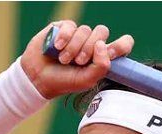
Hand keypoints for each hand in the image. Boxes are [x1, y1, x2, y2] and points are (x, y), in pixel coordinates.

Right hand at [19, 20, 134, 99]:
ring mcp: (78, 35)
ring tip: (63, 60)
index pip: (123, 44)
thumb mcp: (87, 80)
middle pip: (102, 32)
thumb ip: (101, 66)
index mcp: (103, 56)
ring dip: (74, 47)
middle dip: (90, 48)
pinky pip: (71, 26)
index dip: (121, 45)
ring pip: (85, 30)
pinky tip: (57, 47)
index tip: (110, 54)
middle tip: (79, 62)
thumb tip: (103, 44)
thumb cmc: (64, 81)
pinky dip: (65, 38)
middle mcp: (92, 43)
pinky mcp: (64, 28)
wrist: (38, 77)